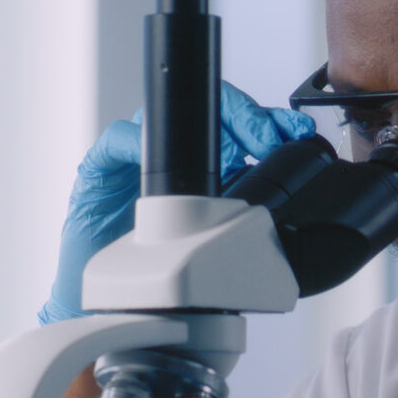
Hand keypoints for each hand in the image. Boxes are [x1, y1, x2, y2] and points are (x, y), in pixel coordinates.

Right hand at [38, 83, 316, 323]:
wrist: (101, 285)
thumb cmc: (154, 258)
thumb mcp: (213, 231)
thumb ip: (239, 209)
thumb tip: (286, 207)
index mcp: (199, 160)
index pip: (235, 123)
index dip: (267, 121)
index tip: (296, 131)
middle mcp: (168, 150)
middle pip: (205, 112)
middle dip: (246, 119)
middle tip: (271, 139)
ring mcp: (134, 155)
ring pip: (166, 117)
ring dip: (199, 127)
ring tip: (231, 150)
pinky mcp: (101, 167)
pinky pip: (118, 141)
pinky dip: (139, 143)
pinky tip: (164, 161)